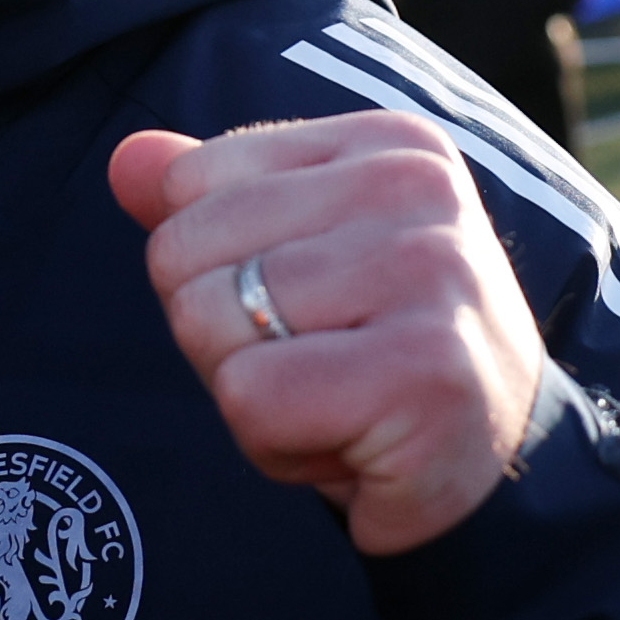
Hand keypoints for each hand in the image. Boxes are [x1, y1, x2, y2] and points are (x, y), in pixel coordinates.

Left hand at [110, 114, 544, 557]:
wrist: (492, 473)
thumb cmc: (378, 359)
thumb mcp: (297, 261)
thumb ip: (212, 204)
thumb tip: (126, 161)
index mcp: (385, 145)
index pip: (192, 186)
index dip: (214, 273)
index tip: (308, 312)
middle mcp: (415, 188)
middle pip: (185, 255)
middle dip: (223, 340)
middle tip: (319, 370)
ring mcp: (428, 273)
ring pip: (209, 326)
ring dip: (250, 399)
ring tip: (337, 405)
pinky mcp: (423, 369)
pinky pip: (249, 400)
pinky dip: (275, 448)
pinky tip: (350, 446)